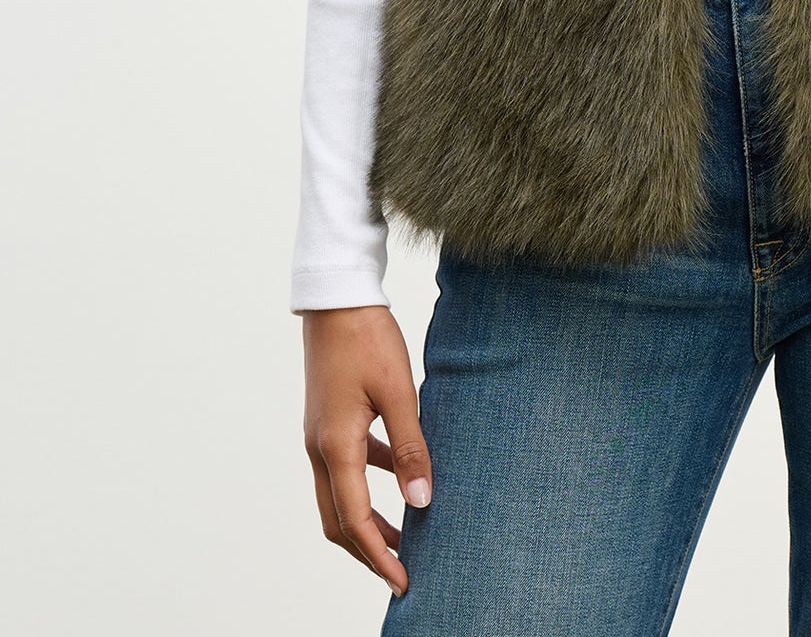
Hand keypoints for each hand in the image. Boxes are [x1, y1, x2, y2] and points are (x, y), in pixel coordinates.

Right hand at [302, 304, 432, 597]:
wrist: (337, 296)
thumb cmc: (367, 337)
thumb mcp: (398, 391)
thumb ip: (410, 446)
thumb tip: (421, 501)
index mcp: (335, 446)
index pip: (355, 521)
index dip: (379, 557)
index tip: (403, 582)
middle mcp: (319, 448)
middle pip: (338, 520)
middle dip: (367, 551)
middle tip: (401, 573)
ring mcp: (320, 434)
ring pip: (339, 496)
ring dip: (367, 521)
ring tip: (403, 537)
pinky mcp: (328, 419)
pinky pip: (346, 465)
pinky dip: (368, 483)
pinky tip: (397, 474)